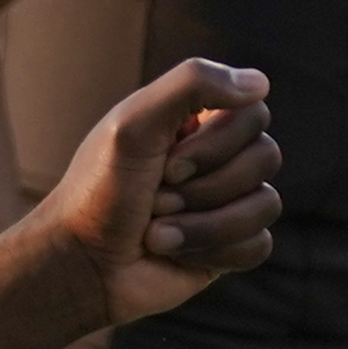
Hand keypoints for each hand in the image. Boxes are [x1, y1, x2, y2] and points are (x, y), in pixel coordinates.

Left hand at [38, 60, 280, 324]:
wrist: (82, 265)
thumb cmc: (98, 190)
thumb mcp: (134, 123)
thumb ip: (193, 84)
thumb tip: (261, 82)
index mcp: (198, 121)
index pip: (253, 113)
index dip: (215, 144)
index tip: (166, 163)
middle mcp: (219, 158)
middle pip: (266, 157)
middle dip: (204, 187)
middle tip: (156, 197)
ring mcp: (228, 203)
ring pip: (266, 204)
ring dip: (204, 225)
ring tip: (158, 233)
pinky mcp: (231, 247)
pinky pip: (259, 245)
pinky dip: (214, 251)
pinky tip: (177, 253)